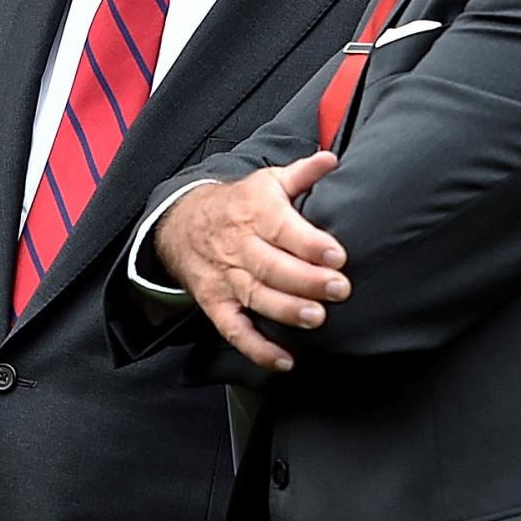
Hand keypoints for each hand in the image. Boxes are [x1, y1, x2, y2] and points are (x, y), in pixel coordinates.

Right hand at [151, 151, 349, 373]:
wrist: (181, 224)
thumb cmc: (240, 204)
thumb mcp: (266, 181)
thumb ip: (301, 174)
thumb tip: (330, 159)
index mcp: (254, 211)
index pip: (282, 227)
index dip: (310, 243)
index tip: (338, 254)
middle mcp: (239, 246)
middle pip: (271, 265)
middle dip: (306, 279)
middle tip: (339, 289)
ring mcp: (226, 277)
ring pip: (255, 296)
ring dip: (285, 310)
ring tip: (316, 319)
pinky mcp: (215, 303)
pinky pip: (233, 329)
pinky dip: (256, 348)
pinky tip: (284, 361)